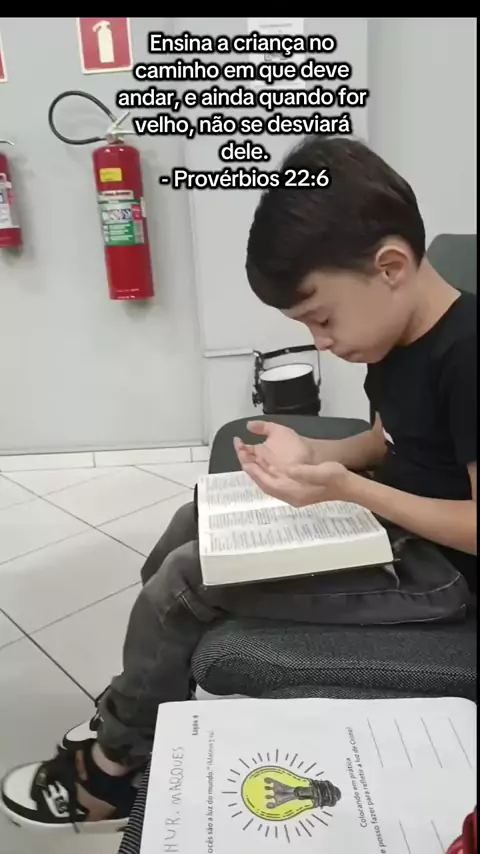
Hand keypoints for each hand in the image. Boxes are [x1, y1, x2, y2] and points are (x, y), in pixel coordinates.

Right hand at [233, 421, 313, 474]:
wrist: (312, 457)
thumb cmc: (296, 445)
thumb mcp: (278, 432)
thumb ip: (263, 427)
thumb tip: (248, 425)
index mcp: (260, 453)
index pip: (245, 452)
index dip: (240, 447)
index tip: (238, 440)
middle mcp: (261, 465)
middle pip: (247, 462)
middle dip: (242, 455)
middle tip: (241, 448)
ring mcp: (267, 475)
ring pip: (252, 471)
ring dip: (247, 464)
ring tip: (245, 456)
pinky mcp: (273, 485)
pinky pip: (261, 480)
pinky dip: (256, 474)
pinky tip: (254, 467)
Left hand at [234, 435, 349, 506]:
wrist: (348, 486)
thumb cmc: (336, 477)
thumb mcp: (321, 472)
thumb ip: (304, 472)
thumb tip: (288, 469)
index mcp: (294, 492)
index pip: (268, 482)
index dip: (255, 471)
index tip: (244, 459)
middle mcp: (289, 496)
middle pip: (264, 483)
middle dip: (252, 469)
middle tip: (241, 454)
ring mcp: (292, 495)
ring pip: (268, 484)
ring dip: (257, 472)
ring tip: (247, 459)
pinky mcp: (295, 492)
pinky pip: (274, 483)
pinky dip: (266, 475)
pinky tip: (263, 467)